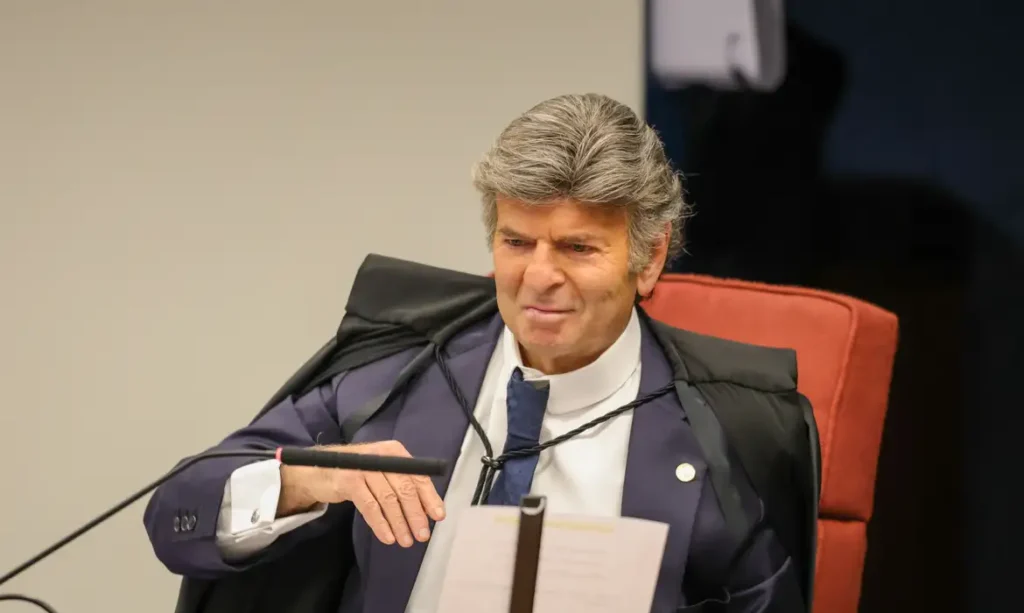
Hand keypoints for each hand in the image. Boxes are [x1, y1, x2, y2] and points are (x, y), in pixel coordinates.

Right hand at [278, 440, 445, 546]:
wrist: (318, 470)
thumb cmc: (358, 473)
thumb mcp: (382, 472)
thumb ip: (402, 484)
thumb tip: (427, 510)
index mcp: (395, 452)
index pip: (418, 476)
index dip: (429, 498)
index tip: (438, 517)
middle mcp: (382, 456)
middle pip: (405, 489)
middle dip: (416, 515)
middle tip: (422, 535)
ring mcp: (365, 467)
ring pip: (388, 500)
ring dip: (399, 523)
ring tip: (406, 540)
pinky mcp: (349, 481)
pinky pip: (370, 507)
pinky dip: (381, 524)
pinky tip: (387, 537)